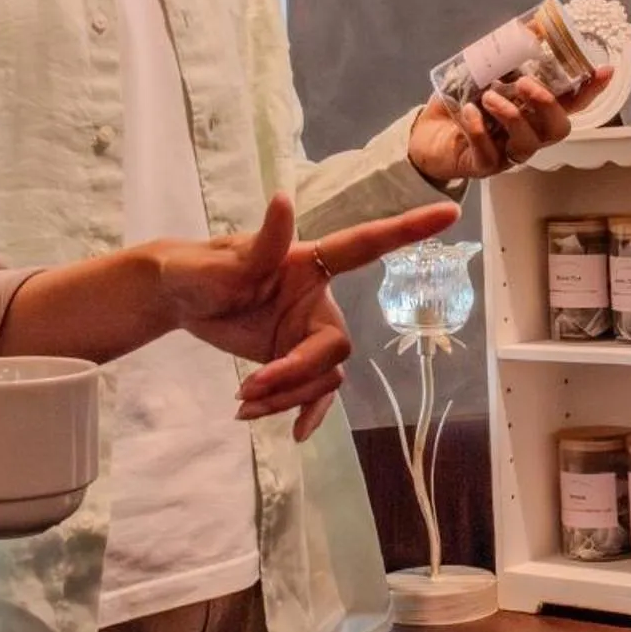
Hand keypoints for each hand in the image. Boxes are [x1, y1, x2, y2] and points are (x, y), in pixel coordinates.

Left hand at [148, 194, 459, 438]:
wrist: (180, 299)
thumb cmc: (198, 268)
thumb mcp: (225, 261)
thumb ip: (262, 243)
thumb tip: (283, 200)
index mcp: (309, 263)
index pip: (365, 245)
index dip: (408, 229)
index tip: (451, 211)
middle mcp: (318, 298)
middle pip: (336, 348)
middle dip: (298, 375)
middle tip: (251, 388)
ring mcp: (307, 332)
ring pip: (323, 378)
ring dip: (287, 398)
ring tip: (242, 404)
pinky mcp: (294, 360)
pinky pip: (315, 393)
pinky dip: (303, 412)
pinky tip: (291, 432)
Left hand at [409, 71, 609, 184]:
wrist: (425, 133)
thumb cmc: (461, 103)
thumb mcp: (483, 71)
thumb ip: (507, 53)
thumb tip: (533, 24)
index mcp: (534, 112)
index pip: (572, 103)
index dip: (590, 90)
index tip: (605, 70)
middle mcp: (528, 135)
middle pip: (558, 129)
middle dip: (546, 104)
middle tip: (525, 83)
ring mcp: (507, 154)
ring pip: (527, 145)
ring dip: (512, 116)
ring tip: (489, 97)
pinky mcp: (483, 166)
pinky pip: (489, 154)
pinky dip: (479, 129)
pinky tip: (467, 112)